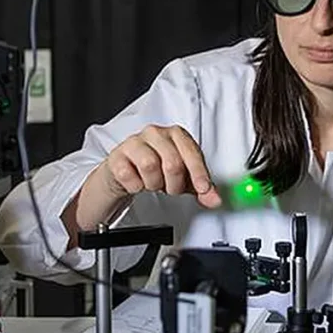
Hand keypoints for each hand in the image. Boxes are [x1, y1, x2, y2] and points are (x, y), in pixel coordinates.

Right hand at [98, 125, 221, 207]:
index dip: (199, 174)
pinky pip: (129, 174)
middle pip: (172, 162)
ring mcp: (135, 142)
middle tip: (170, 188)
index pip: (191, 152)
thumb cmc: (157, 169)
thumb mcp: (183, 179)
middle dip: (174, 184)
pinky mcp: (118, 155)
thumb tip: (214, 199)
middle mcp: (156, 133)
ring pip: (150, 166)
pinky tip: (137, 182)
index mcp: (176, 134)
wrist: (126, 171)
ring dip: (154, 184)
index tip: (203, 189)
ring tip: (153, 183)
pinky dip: (136, 186)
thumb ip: (201, 188)